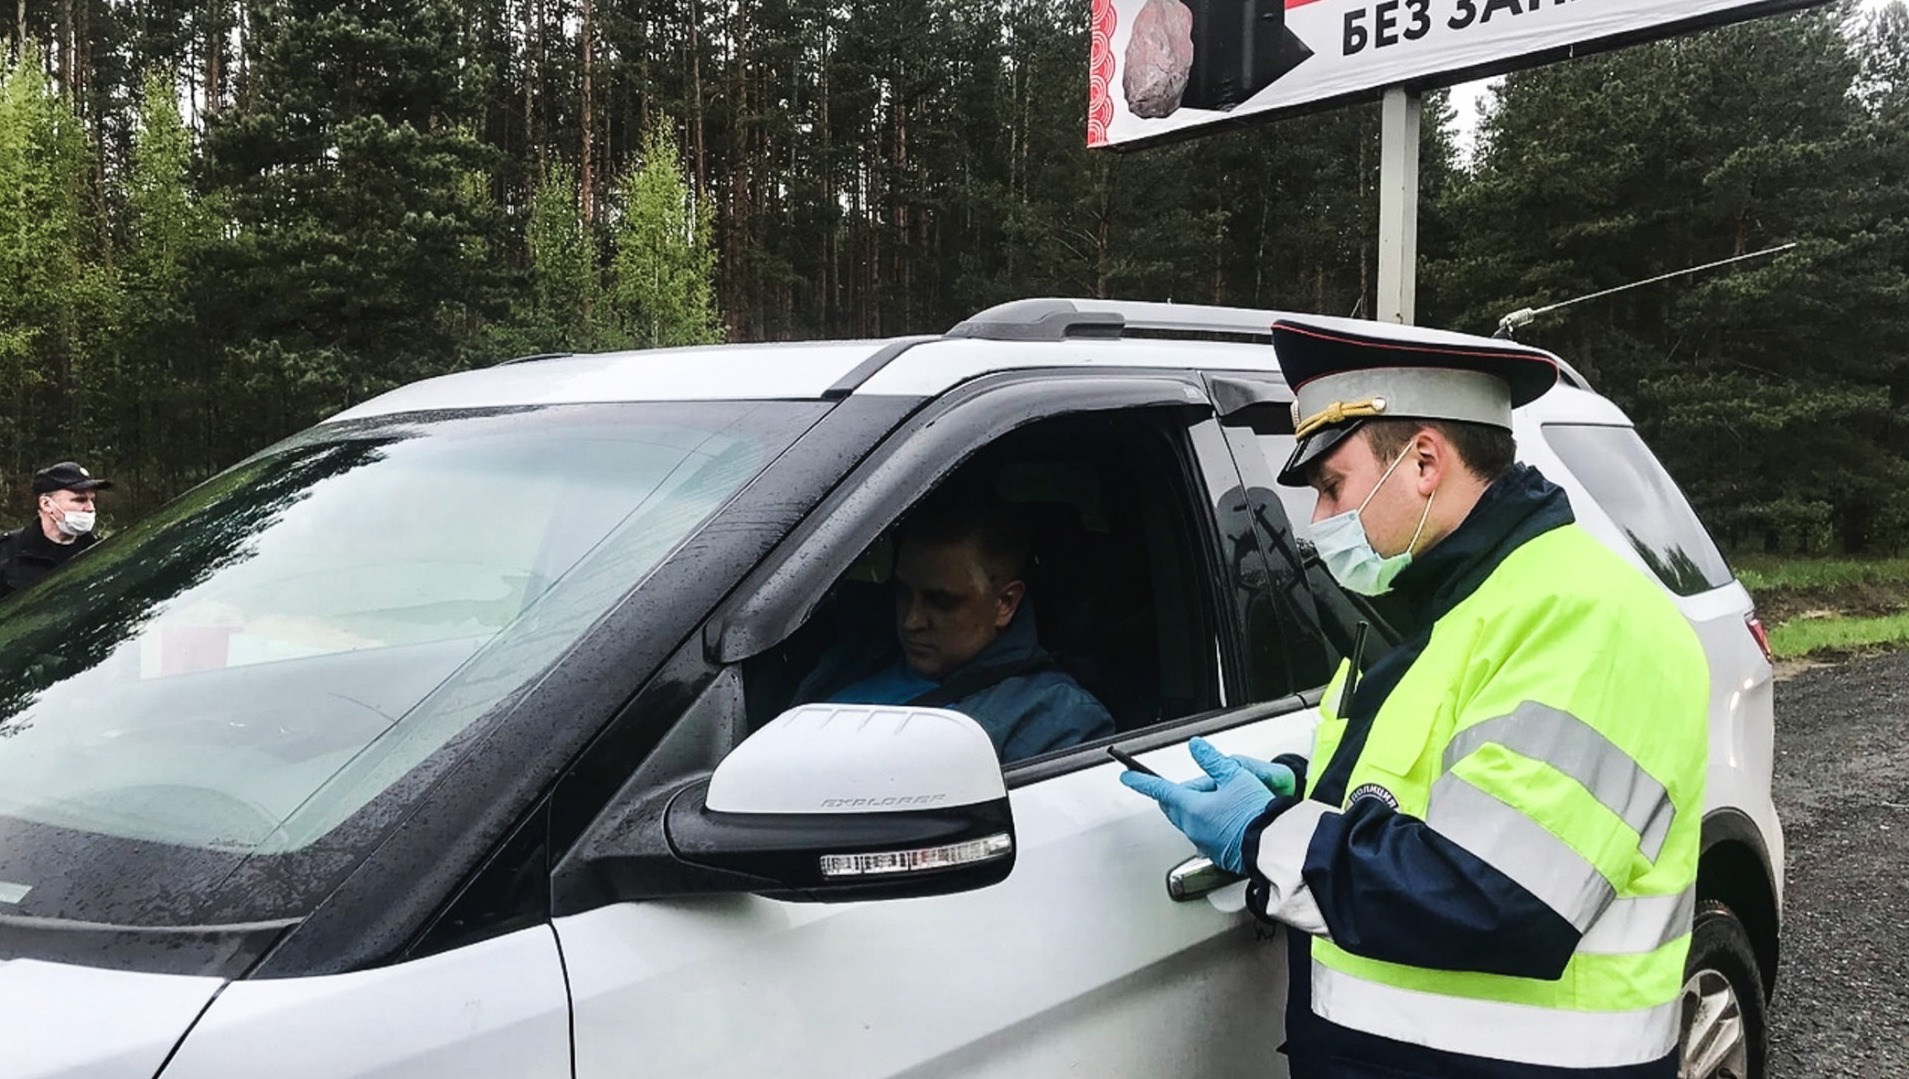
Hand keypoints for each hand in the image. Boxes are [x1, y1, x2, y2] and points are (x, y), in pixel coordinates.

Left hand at [1118, 737, 1285, 873]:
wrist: (1275, 846)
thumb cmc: (1258, 814)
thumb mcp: (1237, 777)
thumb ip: (1213, 761)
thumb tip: (1196, 747)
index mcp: (1193, 807)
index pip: (1160, 790)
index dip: (1142, 782)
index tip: (1128, 778)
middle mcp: (1193, 827)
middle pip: (1176, 804)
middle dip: (1184, 792)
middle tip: (1209, 782)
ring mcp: (1203, 842)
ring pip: (1190, 818)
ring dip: (1200, 806)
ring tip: (1228, 799)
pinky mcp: (1215, 853)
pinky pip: (1204, 833)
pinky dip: (1211, 822)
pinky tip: (1231, 817)